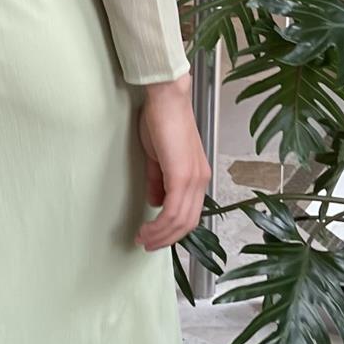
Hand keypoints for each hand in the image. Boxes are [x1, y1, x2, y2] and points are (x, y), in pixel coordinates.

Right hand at [135, 75, 209, 250]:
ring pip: (180, 221)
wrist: (166, 98)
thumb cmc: (162, 120)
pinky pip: (172, 210)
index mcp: (197, 175)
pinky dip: (159, 224)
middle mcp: (200, 179)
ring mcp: (193, 178)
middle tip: (147, 245)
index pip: (190, 213)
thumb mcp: (159, 157)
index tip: (154, 237)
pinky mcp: (182, 175)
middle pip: (188, 223)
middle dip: (166, 239)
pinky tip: (147, 228)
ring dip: (160, 235)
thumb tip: (156, 203)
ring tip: (142, 239)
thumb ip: (159, 181)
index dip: (173, 231)